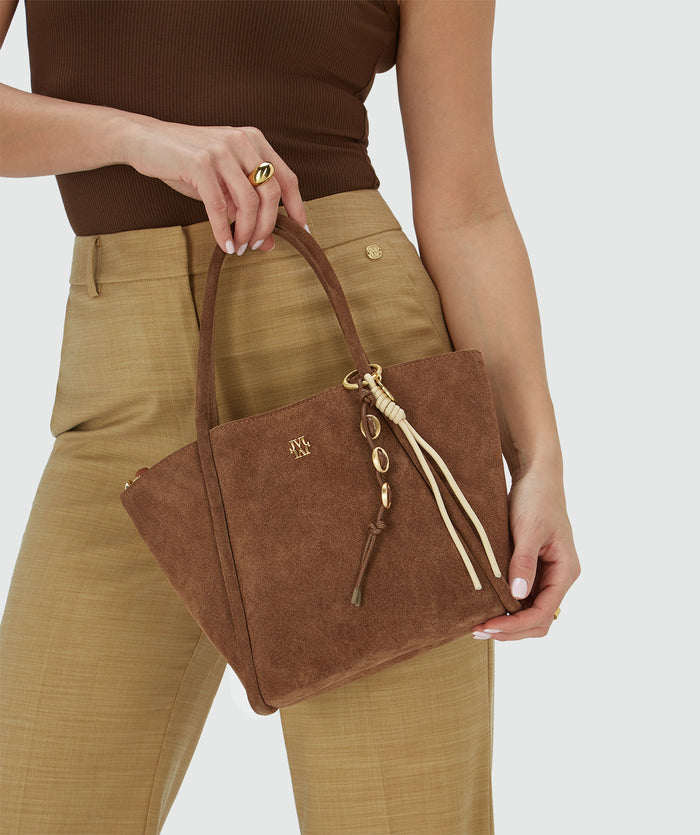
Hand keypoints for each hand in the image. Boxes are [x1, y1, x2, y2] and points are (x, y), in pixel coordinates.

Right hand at [121, 118, 307, 254]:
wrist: (145, 141)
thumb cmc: (187, 164)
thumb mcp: (223, 186)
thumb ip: (246, 208)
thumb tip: (268, 242)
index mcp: (254, 141)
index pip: (287, 178)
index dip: (297, 208)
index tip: (303, 233)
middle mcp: (242, 141)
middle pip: (272, 193)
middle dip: (268, 226)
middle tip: (256, 245)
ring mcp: (221, 150)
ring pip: (249, 201)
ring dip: (247, 231)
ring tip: (240, 246)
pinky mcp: (200, 163)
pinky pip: (220, 206)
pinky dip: (224, 231)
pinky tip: (225, 245)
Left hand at [472, 466, 580, 640]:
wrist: (536, 476)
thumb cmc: (536, 498)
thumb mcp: (528, 529)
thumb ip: (523, 562)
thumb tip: (517, 596)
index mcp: (565, 570)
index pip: (544, 612)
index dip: (516, 624)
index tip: (489, 625)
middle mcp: (559, 577)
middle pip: (540, 620)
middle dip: (512, 629)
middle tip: (479, 630)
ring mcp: (547, 574)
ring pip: (532, 612)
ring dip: (509, 622)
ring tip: (480, 625)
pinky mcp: (534, 568)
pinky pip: (524, 597)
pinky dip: (507, 607)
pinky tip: (487, 607)